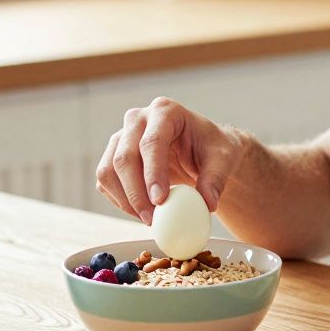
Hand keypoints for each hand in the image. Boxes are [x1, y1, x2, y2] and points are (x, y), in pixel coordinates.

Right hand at [96, 97, 251, 223]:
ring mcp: (122, 136)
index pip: (151, 142)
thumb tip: (207, 203)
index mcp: (165, 111)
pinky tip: (140, 211)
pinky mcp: (113, 155)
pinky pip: (105, 181)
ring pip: (108, 170)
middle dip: (135, 193)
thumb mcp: (223, 160)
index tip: (160, 201)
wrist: (202, 149)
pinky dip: (119, 201)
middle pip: (124, 157)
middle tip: (152, 219)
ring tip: (148, 219)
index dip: (152, 173)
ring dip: (124, 200)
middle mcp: (138, 119)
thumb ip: (216, 179)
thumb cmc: (213, 149)